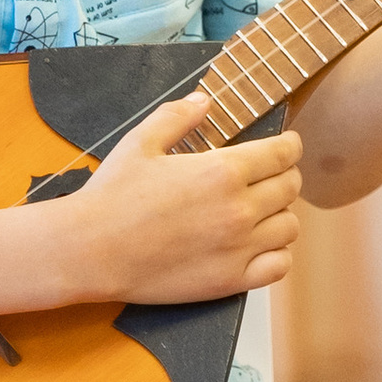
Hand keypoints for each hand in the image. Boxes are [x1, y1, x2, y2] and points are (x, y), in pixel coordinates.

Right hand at [72, 93, 302, 303]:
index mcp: (223, 171)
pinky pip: (278, 266)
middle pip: (290, 188)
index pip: (282, 154)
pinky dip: (276, 254)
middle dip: (285, 176)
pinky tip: (259, 246)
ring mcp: (238, 248)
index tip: (287, 146)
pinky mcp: (230, 281)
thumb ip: (178, 116)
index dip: (290, 147)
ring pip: (289, 227)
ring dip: (280, 214)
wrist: (91, 250)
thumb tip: (205, 100)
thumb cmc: (112, 194)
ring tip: (263, 212)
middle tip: (271, 176)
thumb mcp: (141, 142)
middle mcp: (240, 209)